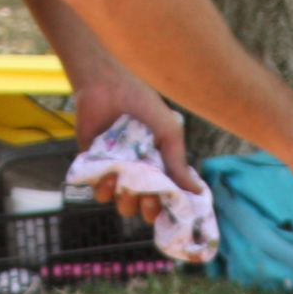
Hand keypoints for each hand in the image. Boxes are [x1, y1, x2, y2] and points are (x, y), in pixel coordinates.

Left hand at [72, 72, 196, 224]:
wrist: (109, 86)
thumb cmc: (143, 104)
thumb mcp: (169, 134)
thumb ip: (179, 164)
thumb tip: (198, 192)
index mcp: (158, 168)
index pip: (164, 199)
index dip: (165, 207)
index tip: (167, 204)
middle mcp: (138, 174)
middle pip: (142, 207)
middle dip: (146, 208)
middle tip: (147, 197)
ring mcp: (116, 172)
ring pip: (121, 204)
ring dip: (125, 201)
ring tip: (126, 186)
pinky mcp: (94, 168)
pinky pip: (99, 192)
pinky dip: (104, 189)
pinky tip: (109, 175)